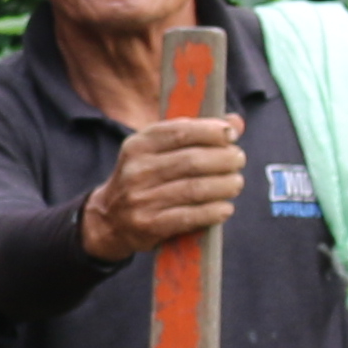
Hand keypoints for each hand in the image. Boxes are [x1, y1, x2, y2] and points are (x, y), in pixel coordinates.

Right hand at [76, 113, 249, 261]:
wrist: (109, 219)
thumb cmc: (145, 179)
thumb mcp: (158, 151)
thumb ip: (195, 134)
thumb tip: (235, 121)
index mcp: (138, 145)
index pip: (180, 131)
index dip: (211, 131)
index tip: (231, 134)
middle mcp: (137, 170)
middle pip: (191, 161)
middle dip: (223, 159)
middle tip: (238, 160)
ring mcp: (141, 200)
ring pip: (194, 189)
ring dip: (224, 185)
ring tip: (236, 183)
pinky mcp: (148, 226)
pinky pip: (189, 217)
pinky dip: (213, 212)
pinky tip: (225, 208)